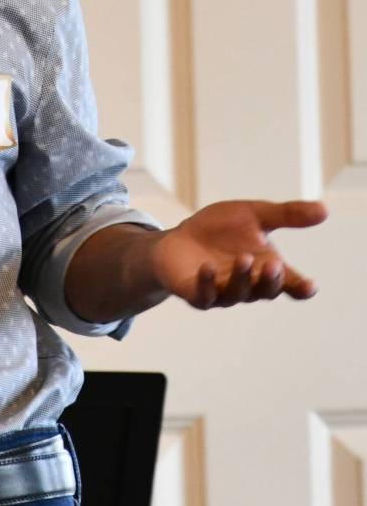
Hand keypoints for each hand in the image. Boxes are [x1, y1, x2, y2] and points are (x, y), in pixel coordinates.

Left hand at [151, 200, 326, 308]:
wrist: (179, 239)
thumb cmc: (220, 230)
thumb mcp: (254, 215)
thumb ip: (286, 215)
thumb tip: (325, 210)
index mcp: (266, 270)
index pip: (290, 284)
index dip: (300, 287)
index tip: (309, 285)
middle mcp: (247, 286)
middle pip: (265, 290)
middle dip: (270, 279)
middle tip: (273, 265)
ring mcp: (221, 292)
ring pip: (237, 292)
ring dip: (242, 278)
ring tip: (244, 259)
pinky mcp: (195, 293)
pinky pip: (203, 295)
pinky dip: (207, 283)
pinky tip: (207, 269)